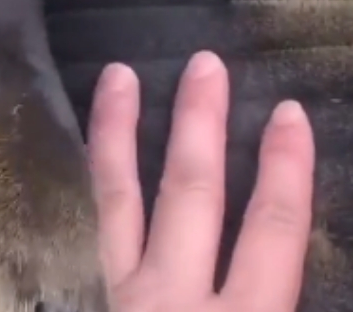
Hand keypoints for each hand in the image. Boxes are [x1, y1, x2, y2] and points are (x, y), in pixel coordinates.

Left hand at [90, 52, 315, 311]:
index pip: (274, 231)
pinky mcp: (68, 296)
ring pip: (114, 200)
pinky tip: (62, 146)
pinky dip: (71, 182)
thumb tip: (276, 242)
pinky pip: (71, 228)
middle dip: (200, 124)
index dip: (286, 169)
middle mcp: (173, 298)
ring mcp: (111, 293)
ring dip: (118, 132)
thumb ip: (271, 292)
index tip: (290, 111)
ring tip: (119, 74)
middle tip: (205, 63)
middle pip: (192, 194)